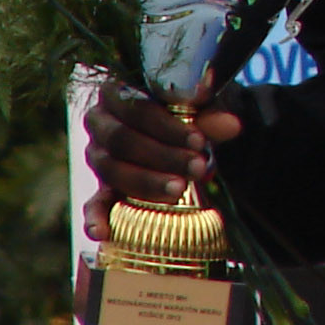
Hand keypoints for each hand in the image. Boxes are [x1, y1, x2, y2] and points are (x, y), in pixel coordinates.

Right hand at [80, 82, 242, 242]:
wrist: (181, 133)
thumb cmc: (186, 113)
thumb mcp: (200, 108)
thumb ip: (211, 116)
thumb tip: (232, 126)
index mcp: (118, 93)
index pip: (138, 109)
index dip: (168, 127)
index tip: (199, 141)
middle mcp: (100, 122)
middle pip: (123, 140)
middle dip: (163, 156)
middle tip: (197, 167)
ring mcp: (98, 156)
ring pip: (113, 170)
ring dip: (147, 182)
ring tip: (179, 190)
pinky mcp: (100, 186)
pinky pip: (93, 203)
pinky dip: (96, 218)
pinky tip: (103, 232)